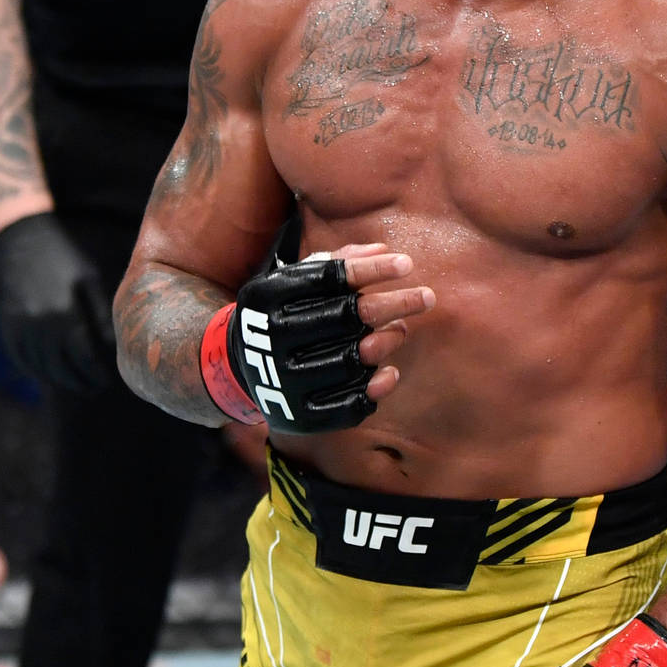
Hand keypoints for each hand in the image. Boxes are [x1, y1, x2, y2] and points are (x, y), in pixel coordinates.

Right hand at [0, 212, 115, 393]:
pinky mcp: (6, 324)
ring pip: (39, 367)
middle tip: (93, 388)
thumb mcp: (88, 279)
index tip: (105, 380)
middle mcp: (40, 325)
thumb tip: (112, 345)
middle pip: (60, 368)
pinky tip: (48, 376)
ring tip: (75, 384)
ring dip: (58, 381)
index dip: (94, 373)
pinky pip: (19, 357)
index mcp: (64, 313)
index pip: (82, 357)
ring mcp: (19, 326)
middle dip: (78, 382)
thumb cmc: (62, 258)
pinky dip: (34, 371)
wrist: (20, 240)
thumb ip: (100, 313)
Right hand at [200, 242, 433, 433]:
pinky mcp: (299, 416)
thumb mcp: (294, 279)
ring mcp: (285, 381)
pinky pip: (349, 405)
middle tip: (427, 297)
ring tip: (402, 329)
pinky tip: (390, 372)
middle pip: (348, 317)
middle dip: (395, 303)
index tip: (407, 264)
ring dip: (388, 341)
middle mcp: (274, 339)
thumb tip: (383, 250)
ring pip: (353, 359)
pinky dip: (376, 388)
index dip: (371, 270)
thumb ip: (336, 261)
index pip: (329, 277)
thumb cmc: (282, 310)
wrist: (239, 366)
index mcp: (269, 297)